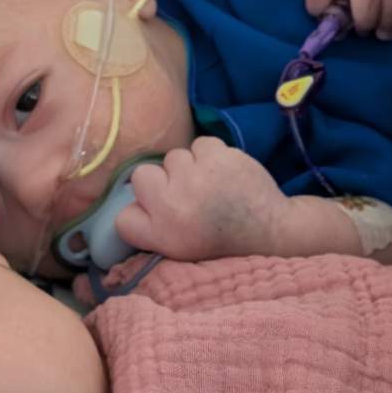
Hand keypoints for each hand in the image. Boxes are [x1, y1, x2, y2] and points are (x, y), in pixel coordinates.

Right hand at [115, 136, 288, 261]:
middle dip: (165, 182)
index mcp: (161, 230)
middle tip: (190, 196)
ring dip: (189, 166)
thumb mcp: (173, 248)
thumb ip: (141, 227)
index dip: (142, 207)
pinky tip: (222, 172)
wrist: (268, 230)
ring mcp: (196, 176)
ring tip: (208, 184)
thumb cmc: (219, 239)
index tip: (165, 208)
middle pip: (144, 175)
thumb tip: (126, 202)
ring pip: (174, 157)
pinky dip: (210, 155)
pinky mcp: (219, 157)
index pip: (124, 212)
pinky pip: (201, 144)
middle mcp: (173, 202)